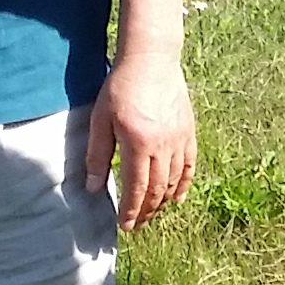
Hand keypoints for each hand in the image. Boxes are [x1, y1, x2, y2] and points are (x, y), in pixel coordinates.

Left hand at [87, 54, 196, 227]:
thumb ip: (97, 155)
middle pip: (157, 189)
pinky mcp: (189, 131)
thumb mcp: (101, 120)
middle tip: (136, 224)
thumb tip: (94, 187)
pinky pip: (190, 165)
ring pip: (174, 181)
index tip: (124, 225)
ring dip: (162, 202)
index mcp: (139, 143)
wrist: (152, 59)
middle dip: (146, 211)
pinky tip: (177, 198)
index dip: (131, 211)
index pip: (136, 188)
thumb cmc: (120, 87)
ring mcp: (179, 139)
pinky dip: (184, 185)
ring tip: (151, 213)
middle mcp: (163, 145)